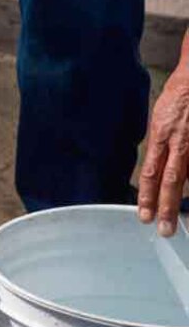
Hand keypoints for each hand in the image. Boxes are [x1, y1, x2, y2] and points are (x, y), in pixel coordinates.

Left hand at [138, 66, 188, 236]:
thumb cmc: (179, 96)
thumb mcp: (161, 119)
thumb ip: (161, 144)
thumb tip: (159, 166)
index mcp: (160, 136)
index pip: (150, 172)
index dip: (146, 195)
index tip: (143, 214)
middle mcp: (178, 142)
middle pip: (169, 181)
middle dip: (165, 207)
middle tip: (162, 230)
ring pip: (187, 177)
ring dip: (179, 200)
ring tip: (176, 221)